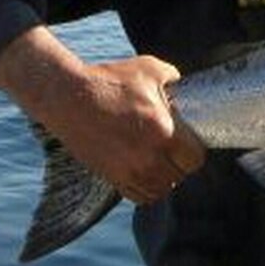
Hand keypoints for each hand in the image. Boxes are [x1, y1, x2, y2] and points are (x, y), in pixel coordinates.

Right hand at [0, 27, 206, 203]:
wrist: (69, 97)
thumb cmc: (110, 81)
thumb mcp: (149, 69)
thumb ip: (175, 78)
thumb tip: (187, 87)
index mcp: (162, 130)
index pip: (195, 158)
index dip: (194, 151)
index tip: (189, 143)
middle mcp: (148, 156)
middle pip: (180, 176)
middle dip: (180, 163)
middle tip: (174, 151)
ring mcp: (129, 170)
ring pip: (161, 190)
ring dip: (165, 178)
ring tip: (161, 163)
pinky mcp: (112, 177)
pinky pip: (140, 196)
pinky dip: (147, 188)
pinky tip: (146, 172)